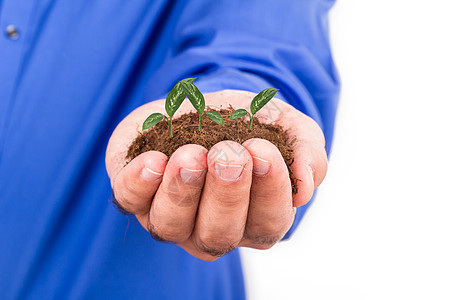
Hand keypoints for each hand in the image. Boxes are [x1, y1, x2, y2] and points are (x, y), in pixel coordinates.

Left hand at [105, 90, 326, 260]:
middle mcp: (213, 228)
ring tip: (191, 154)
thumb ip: (307, 151)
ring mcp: (172, 217)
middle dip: (225, 194)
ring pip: (172, 225)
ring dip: (183, 191)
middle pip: (220, 233)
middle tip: (228, 153)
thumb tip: (304, 187)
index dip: (269, 191)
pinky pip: (131, 201)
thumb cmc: (250, 124)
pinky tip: (153, 160)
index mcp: (256, 218)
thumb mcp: (287, 127)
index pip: (269, 223)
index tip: (262, 151)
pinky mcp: (137, 195)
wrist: (208, 105)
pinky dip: (139, 184)